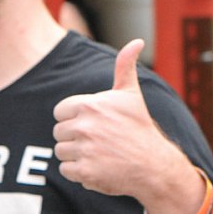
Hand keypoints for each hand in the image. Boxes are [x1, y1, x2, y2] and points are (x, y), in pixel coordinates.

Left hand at [52, 40, 195, 211]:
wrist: (154, 165)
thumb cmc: (139, 128)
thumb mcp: (131, 95)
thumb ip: (125, 67)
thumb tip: (136, 41)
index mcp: (91, 105)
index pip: (60, 111)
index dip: (74, 118)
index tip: (94, 123)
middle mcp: (86, 126)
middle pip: (59, 132)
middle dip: (75, 137)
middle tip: (100, 140)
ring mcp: (85, 150)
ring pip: (61, 151)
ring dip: (76, 155)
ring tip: (99, 154)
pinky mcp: (84, 172)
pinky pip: (66, 170)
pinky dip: (78, 172)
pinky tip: (98, 168)